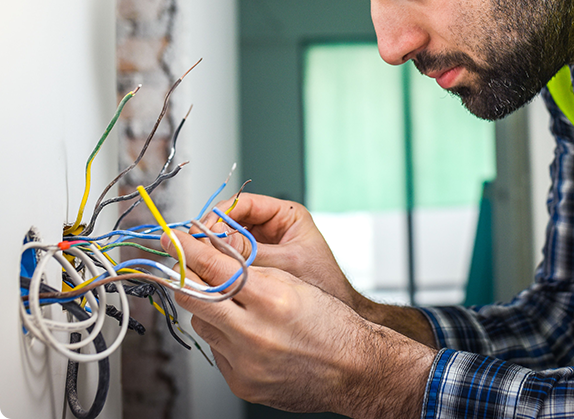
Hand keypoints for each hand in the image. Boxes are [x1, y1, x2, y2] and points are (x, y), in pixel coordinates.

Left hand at [162, 229, 434, 417]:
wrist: (353, 370)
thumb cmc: (330, 322)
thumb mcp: (294, 282)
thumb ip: (251, 270)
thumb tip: (212, 257)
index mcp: (273, 300)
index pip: (217, 267)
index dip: (190, 249)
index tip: (173, 238)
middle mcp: (255, 333)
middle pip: (197, 297)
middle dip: (184, 276)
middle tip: (179, 262)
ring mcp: (245, 362)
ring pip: (203, 323)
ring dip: (207, 307)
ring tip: (229, 301)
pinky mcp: (242, 383)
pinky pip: (216, 349)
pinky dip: (222, 334)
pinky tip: (242, 330)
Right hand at [202, 193, 358, 307]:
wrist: (334, 323)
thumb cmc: (324, 285)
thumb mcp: (286, 265)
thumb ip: (251, 254)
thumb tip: (214, 243)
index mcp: (285, 215)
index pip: (243, 203)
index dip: (219, 215)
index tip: (203, 230)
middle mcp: (272, 226)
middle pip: (230, 220)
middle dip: (211, 234)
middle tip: (194, 248)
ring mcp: (262, 244)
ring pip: (227, 241)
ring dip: (213, 251)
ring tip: (200, 263)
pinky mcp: (256, 264)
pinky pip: (231, 260)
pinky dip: (219, 266)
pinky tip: (210, 275)